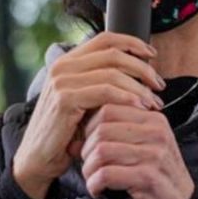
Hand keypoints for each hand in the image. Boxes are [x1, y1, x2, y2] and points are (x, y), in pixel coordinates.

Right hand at [12, 32, 165, 198]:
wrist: (38, 159)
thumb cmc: (66, 133)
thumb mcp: (86, 101)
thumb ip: (103, 83)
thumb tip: (141, 72)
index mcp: (68, 61)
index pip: (106, 39)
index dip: (133, 43)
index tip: (152, 55)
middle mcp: (63, 66)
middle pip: (114, 54)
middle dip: (142, 67)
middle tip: (159, 84)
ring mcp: (62, 81)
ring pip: (113, 72)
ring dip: (139, 86)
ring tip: (154, 102)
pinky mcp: (65, 99)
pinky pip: (105, 91)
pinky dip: (127, 97)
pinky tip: (140, 107)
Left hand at [80, 104, 194, 198]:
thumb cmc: (158, 177)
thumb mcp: (141, 149)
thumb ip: (113, 138)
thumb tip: (74, 139)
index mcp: (154, 120)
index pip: (109, 109)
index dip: (89, 127)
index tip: (89, 144)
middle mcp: (156, 133)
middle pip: (102, 129)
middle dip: (87, 149)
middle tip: (90, 165)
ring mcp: (154, 154)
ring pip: (102, 151)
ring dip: (89, 169)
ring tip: (93, 179)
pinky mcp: (148, 178)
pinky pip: (106, 174)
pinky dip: (94, 184)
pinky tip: (98, 190)